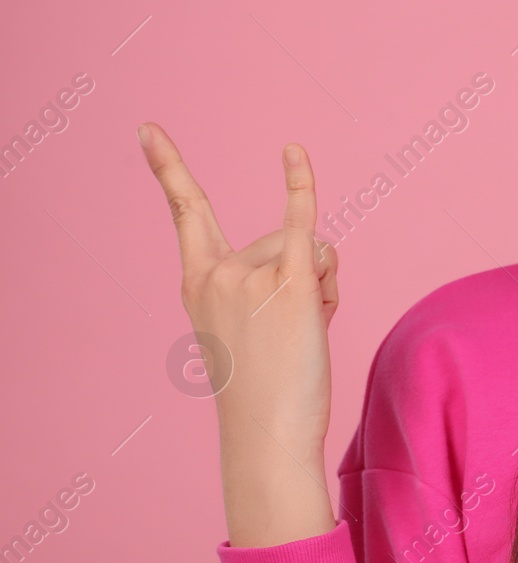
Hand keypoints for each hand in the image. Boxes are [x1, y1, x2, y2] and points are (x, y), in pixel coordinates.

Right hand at [139, 122, 339, 545]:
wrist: (267, 434)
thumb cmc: (268, 387)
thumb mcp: (260, 323)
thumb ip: (283, 274)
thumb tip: (319, 247)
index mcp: (197, 282)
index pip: (185, 212)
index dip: (169, 167)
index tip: (148, 129)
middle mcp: (216, 272)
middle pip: (281, 238)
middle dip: (301, 276)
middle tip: (286, 334)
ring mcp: (248, 275)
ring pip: (313, 247)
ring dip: (324, 285)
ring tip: (303, 333)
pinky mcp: (287, 283)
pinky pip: (301, 224)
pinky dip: (300, 186)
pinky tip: (292, 153)